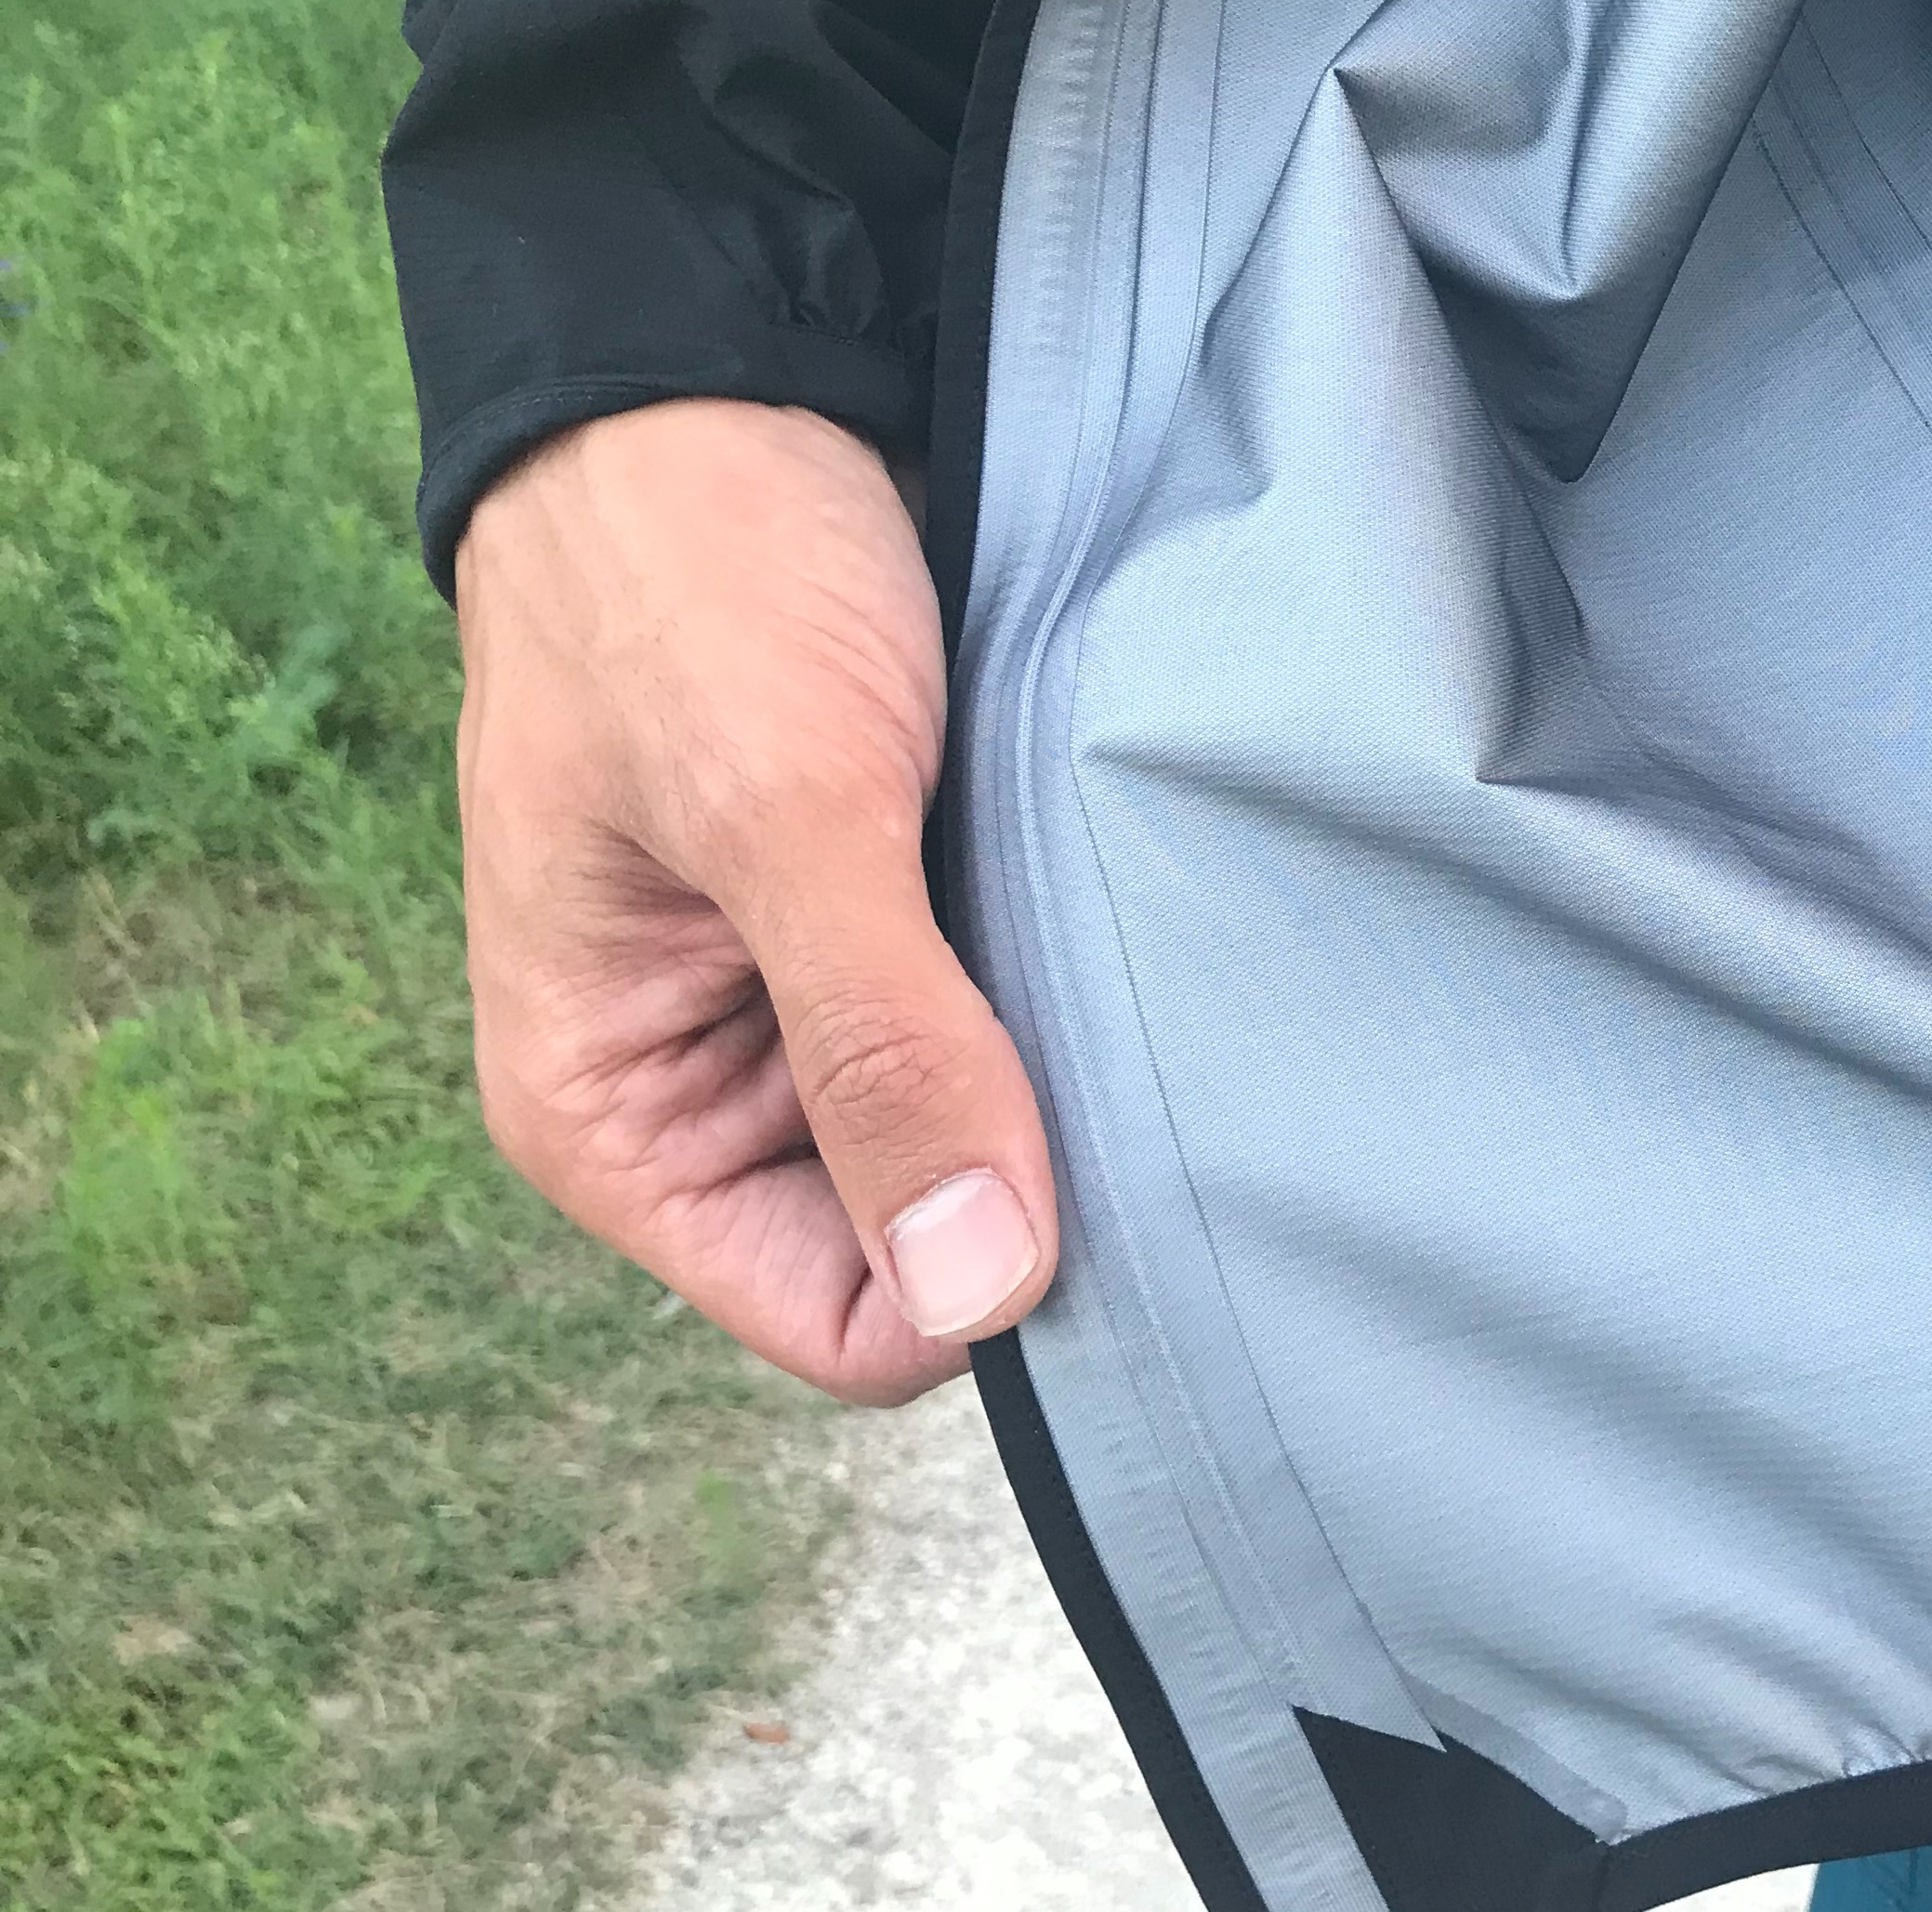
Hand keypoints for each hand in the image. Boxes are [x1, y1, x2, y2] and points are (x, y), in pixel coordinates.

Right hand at [454, 398, 1056, 1404]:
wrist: (721, 382)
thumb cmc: (693, 580)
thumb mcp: (787, 811)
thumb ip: (880, 1050)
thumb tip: (981, 1283)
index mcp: (618, 1122)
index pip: (848, 1325)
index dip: (974, 1270)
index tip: (1082, 1151)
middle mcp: (714, 1101)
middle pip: (930, 1248)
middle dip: (1032, 1170)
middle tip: (1130, 1044)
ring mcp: (815, 1018)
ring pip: (993, 1142)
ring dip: (1066, 1075)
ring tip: (1120, 962)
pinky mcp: (906, 930)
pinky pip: (1019, 1032)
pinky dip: (1073, 991)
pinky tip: (1118, 920)